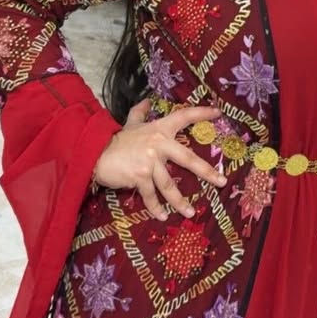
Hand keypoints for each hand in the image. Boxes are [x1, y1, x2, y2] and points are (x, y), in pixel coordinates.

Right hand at [93, 98, 226, 220]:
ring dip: (180, 201)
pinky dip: (156, 207)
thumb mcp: (129, 124)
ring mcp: (149, 161)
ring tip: (190, 212)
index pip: (183, 117)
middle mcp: (158, 144)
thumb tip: (147, 101)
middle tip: (222, 181)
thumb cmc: (115, 140)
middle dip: (206, 171)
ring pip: (169, 184)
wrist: (94, 152)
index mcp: (159, 130)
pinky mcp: (139, 176)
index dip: (200, 114)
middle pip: (188, 158)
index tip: (217, 113)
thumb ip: (140, 113)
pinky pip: (151, 195)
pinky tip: (162, 216)